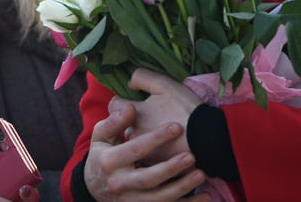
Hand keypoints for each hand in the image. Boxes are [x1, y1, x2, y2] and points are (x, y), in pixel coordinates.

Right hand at [84, 101, 209, 201]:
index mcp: (109, 162)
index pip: (134, 150)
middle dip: (171, 168)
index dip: (155, 138)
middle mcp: (119, 183)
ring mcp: (131, 200)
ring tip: (201, 174)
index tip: (177, 126)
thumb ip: (114, 121)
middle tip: (192, 155)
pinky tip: (205, 196)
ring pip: (159, 198)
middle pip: (148, 178)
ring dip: (182, 188)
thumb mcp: (100, 135)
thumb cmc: (102, 153)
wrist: (94, 186)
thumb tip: (130, 107)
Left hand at [118, 69, 203, 164]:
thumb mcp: (165, 85)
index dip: (122, 102)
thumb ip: (142, 78)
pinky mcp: (154, 167)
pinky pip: (147, 158)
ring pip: (136, 144)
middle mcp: (134, 135)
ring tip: (163, 136)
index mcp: (135, 114)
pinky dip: (153, 154)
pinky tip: (167, 149)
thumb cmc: (187, 109)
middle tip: (153, 119)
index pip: (114, 106)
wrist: (209, 140)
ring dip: (143, 139)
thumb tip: (128, 84)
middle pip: (125, 127)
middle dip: (133, 122)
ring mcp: (143, 153)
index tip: (135, 103)